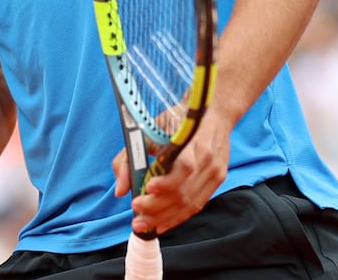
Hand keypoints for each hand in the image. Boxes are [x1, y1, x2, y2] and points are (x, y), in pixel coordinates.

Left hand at [113, 111, 232, 234]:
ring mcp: (215, 174)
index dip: (166, 183)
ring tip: (143, 224)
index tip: (146, 189)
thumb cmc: (178, 120)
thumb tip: (120, 190)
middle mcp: (209, 161)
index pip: (184, 168)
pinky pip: (197, 205)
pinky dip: (178, 218)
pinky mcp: (216, 182)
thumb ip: (129, 157)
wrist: (212, 113)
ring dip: (165, 218)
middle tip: (136, 213)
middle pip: (184, 192)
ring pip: (190, 204)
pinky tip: (161, 224)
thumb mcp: (150, 129)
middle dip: (157, 207)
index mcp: (196, 143)